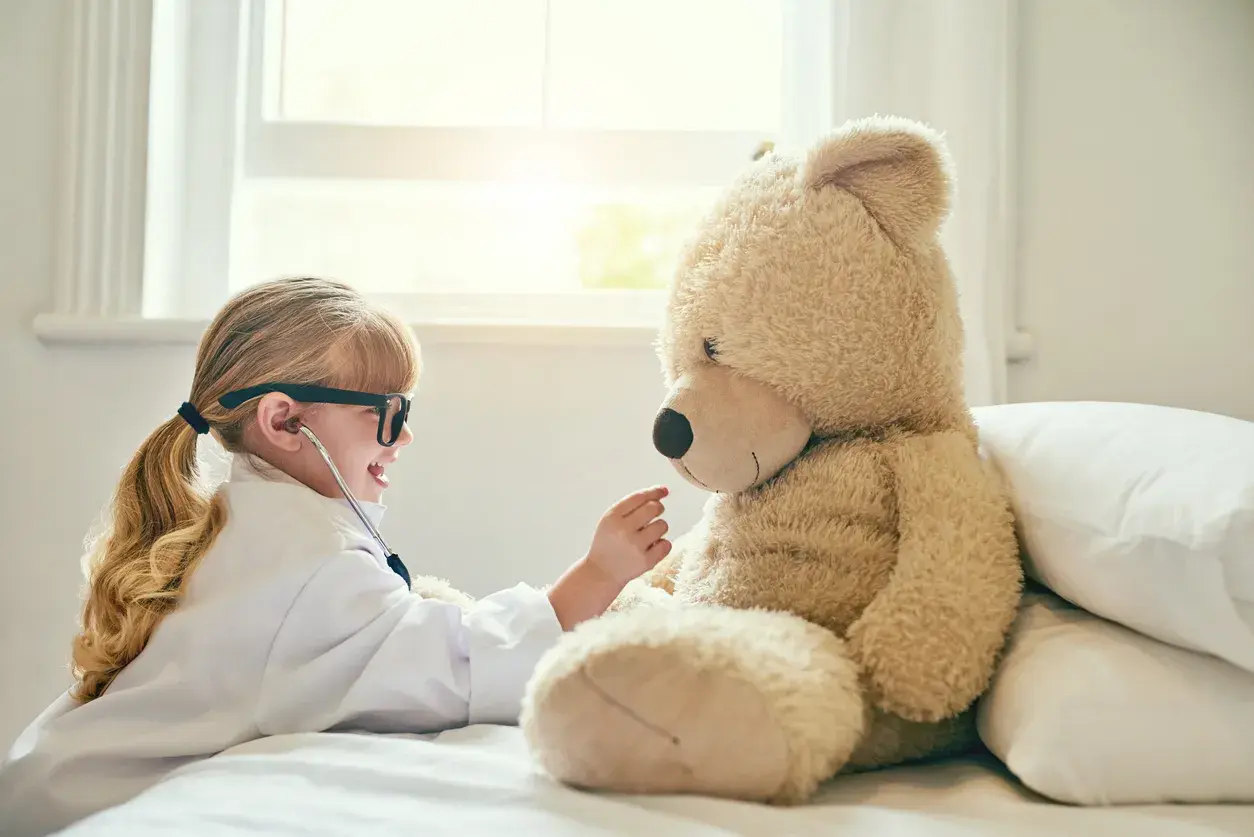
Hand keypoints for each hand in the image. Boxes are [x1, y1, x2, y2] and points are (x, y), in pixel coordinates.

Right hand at [547, 486, 671, 629]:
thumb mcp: (610, 520)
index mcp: (613, 517)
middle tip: (653, 515)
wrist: (602, 572)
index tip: (664, 490)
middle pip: (654, 508)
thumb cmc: (609, 542)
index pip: (639, 497)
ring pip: (663, 525)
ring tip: (648, 535)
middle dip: (658, 509)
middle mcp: (624, 530)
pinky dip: (662, 545)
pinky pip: (667, 544)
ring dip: (659, 528)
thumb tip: (662, 492)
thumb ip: (631, 506)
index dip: (654, 491)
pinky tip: (651, 548)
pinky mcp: (646, 561)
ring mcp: (636, 546)